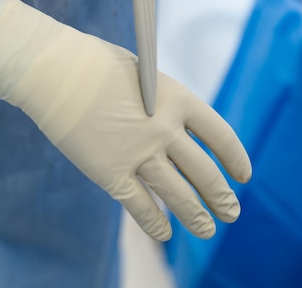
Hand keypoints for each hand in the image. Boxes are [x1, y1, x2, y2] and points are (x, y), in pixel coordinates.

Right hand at [0, 0, 251, 240]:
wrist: (58, 71)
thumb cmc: (101, 67)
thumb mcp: (148, 78)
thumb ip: (167, 108)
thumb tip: (183, 137)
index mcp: (180, 99)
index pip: (221, 137)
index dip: (236, 159)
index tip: (243, 176)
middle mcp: (166, 129)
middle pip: (204, 173)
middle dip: (222, 197)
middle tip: (232, 212)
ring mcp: (139, 153)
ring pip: (179, 196)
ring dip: (197, 218)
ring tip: (208, 230)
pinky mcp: (111, 172)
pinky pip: (141, 207)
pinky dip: (155, 224)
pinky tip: (164, 234)